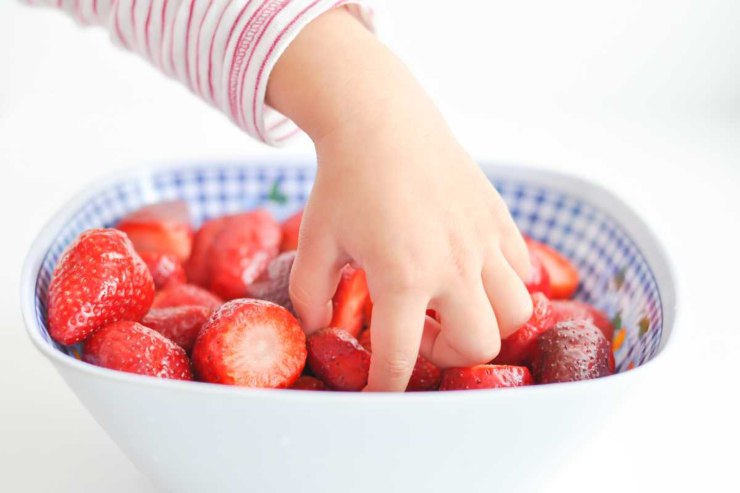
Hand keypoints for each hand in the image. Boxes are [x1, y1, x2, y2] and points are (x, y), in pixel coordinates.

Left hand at [267, 8, 532, 390]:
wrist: (379, 119)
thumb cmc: (342, 181)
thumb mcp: (315, 242)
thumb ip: (311, 297)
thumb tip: (317, 331)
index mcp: (402, 275)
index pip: (399, 359)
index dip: (386, 388)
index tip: (379, 395)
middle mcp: (453, 264)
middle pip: (479, 345)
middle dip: (446, 357)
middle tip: (417, 334)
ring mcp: (483, 241)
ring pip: (515, 313)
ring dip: (482, 324)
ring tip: (447, 305)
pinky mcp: (497, 219)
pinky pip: (521, 271)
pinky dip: (503, 286)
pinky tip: (467, 272)